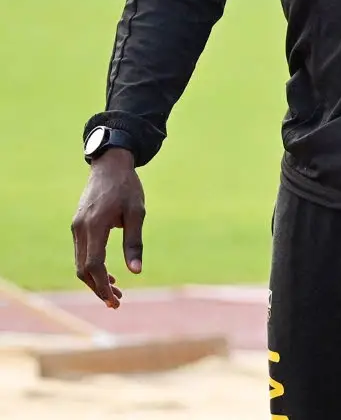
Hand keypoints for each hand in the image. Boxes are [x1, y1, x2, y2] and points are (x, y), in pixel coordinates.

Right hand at [70, 148, 145, 308]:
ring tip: (116, 292)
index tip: (114, 300)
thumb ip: (134, 242)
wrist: (109, 165)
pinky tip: (109, 274)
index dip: (102, 285)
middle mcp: (80, 229)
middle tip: (117, 303)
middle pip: (83, 269)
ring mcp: (76, 227)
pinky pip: (82, 252)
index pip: (93, 265)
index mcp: (95, 226)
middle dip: (98, 288)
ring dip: (95, 280)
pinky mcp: (78, 225)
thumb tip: (137, 271)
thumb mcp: (137, 213)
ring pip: (80, 263)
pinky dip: (92, 267)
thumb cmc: (127, 187)